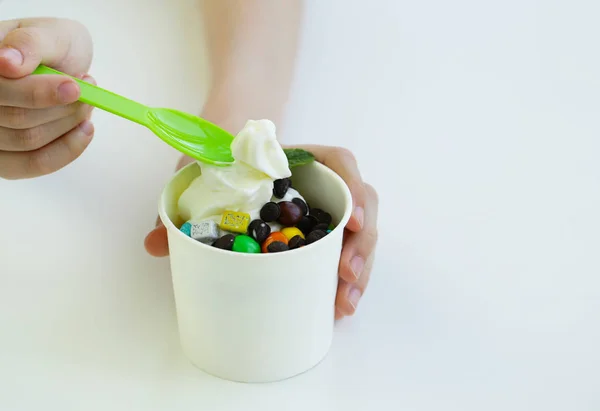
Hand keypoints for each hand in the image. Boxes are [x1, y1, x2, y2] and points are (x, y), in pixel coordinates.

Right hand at [0, 18, 94, 179]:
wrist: (60, 63)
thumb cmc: (52, 46)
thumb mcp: (49, 33)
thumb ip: (31, 44)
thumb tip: (7, 62)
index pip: (1, 89)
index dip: (38, 92)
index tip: (75, 87)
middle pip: (17, 118)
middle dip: (63, 107)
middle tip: (88, 89)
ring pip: (28, 140)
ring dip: (68, 123)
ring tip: (85, 102)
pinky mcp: (5, 158)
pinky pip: (34, 163)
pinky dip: (67, 149)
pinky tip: (85, 129)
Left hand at [144, 146, 378, 319]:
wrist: (229, 151)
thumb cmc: (222, 157)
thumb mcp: (203, 170)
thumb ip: (182, 202)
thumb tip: (154, 244)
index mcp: (303, 158)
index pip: (341, 162)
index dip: (354, 189)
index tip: (353, 221)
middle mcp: (322, 182)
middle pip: (360, 206)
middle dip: (361, 246)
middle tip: (346, 278)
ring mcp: (325, 208)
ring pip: (358, 235)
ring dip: (359, 269)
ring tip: (344, 304)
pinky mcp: (320, 232)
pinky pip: (344, 251)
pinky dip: (345, 277)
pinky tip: (337, 304)